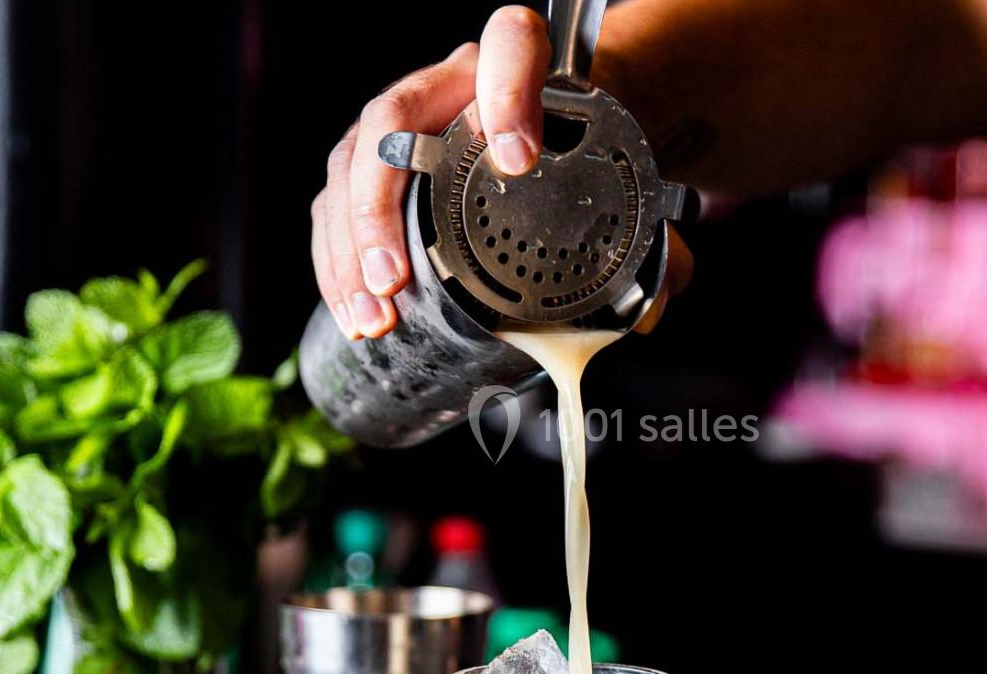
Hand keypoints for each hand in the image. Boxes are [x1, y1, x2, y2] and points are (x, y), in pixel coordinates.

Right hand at [311, 6, 693, 340]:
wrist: (548, 141)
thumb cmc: (581, 161)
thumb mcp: (619, 189)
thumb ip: (652, 245)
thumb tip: (650, 313)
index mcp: (518, 69)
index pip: (510, 46)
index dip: (508, 91)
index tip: (519, 156)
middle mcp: (448, 86)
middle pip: (390, 121)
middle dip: (380, 207)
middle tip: (396, 280)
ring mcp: (400, 126)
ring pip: (349, 169)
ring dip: (350, 249)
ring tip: (374, 314)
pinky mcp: (371, 168)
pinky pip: (334, 207)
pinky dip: (337, 263)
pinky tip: (354, 311)